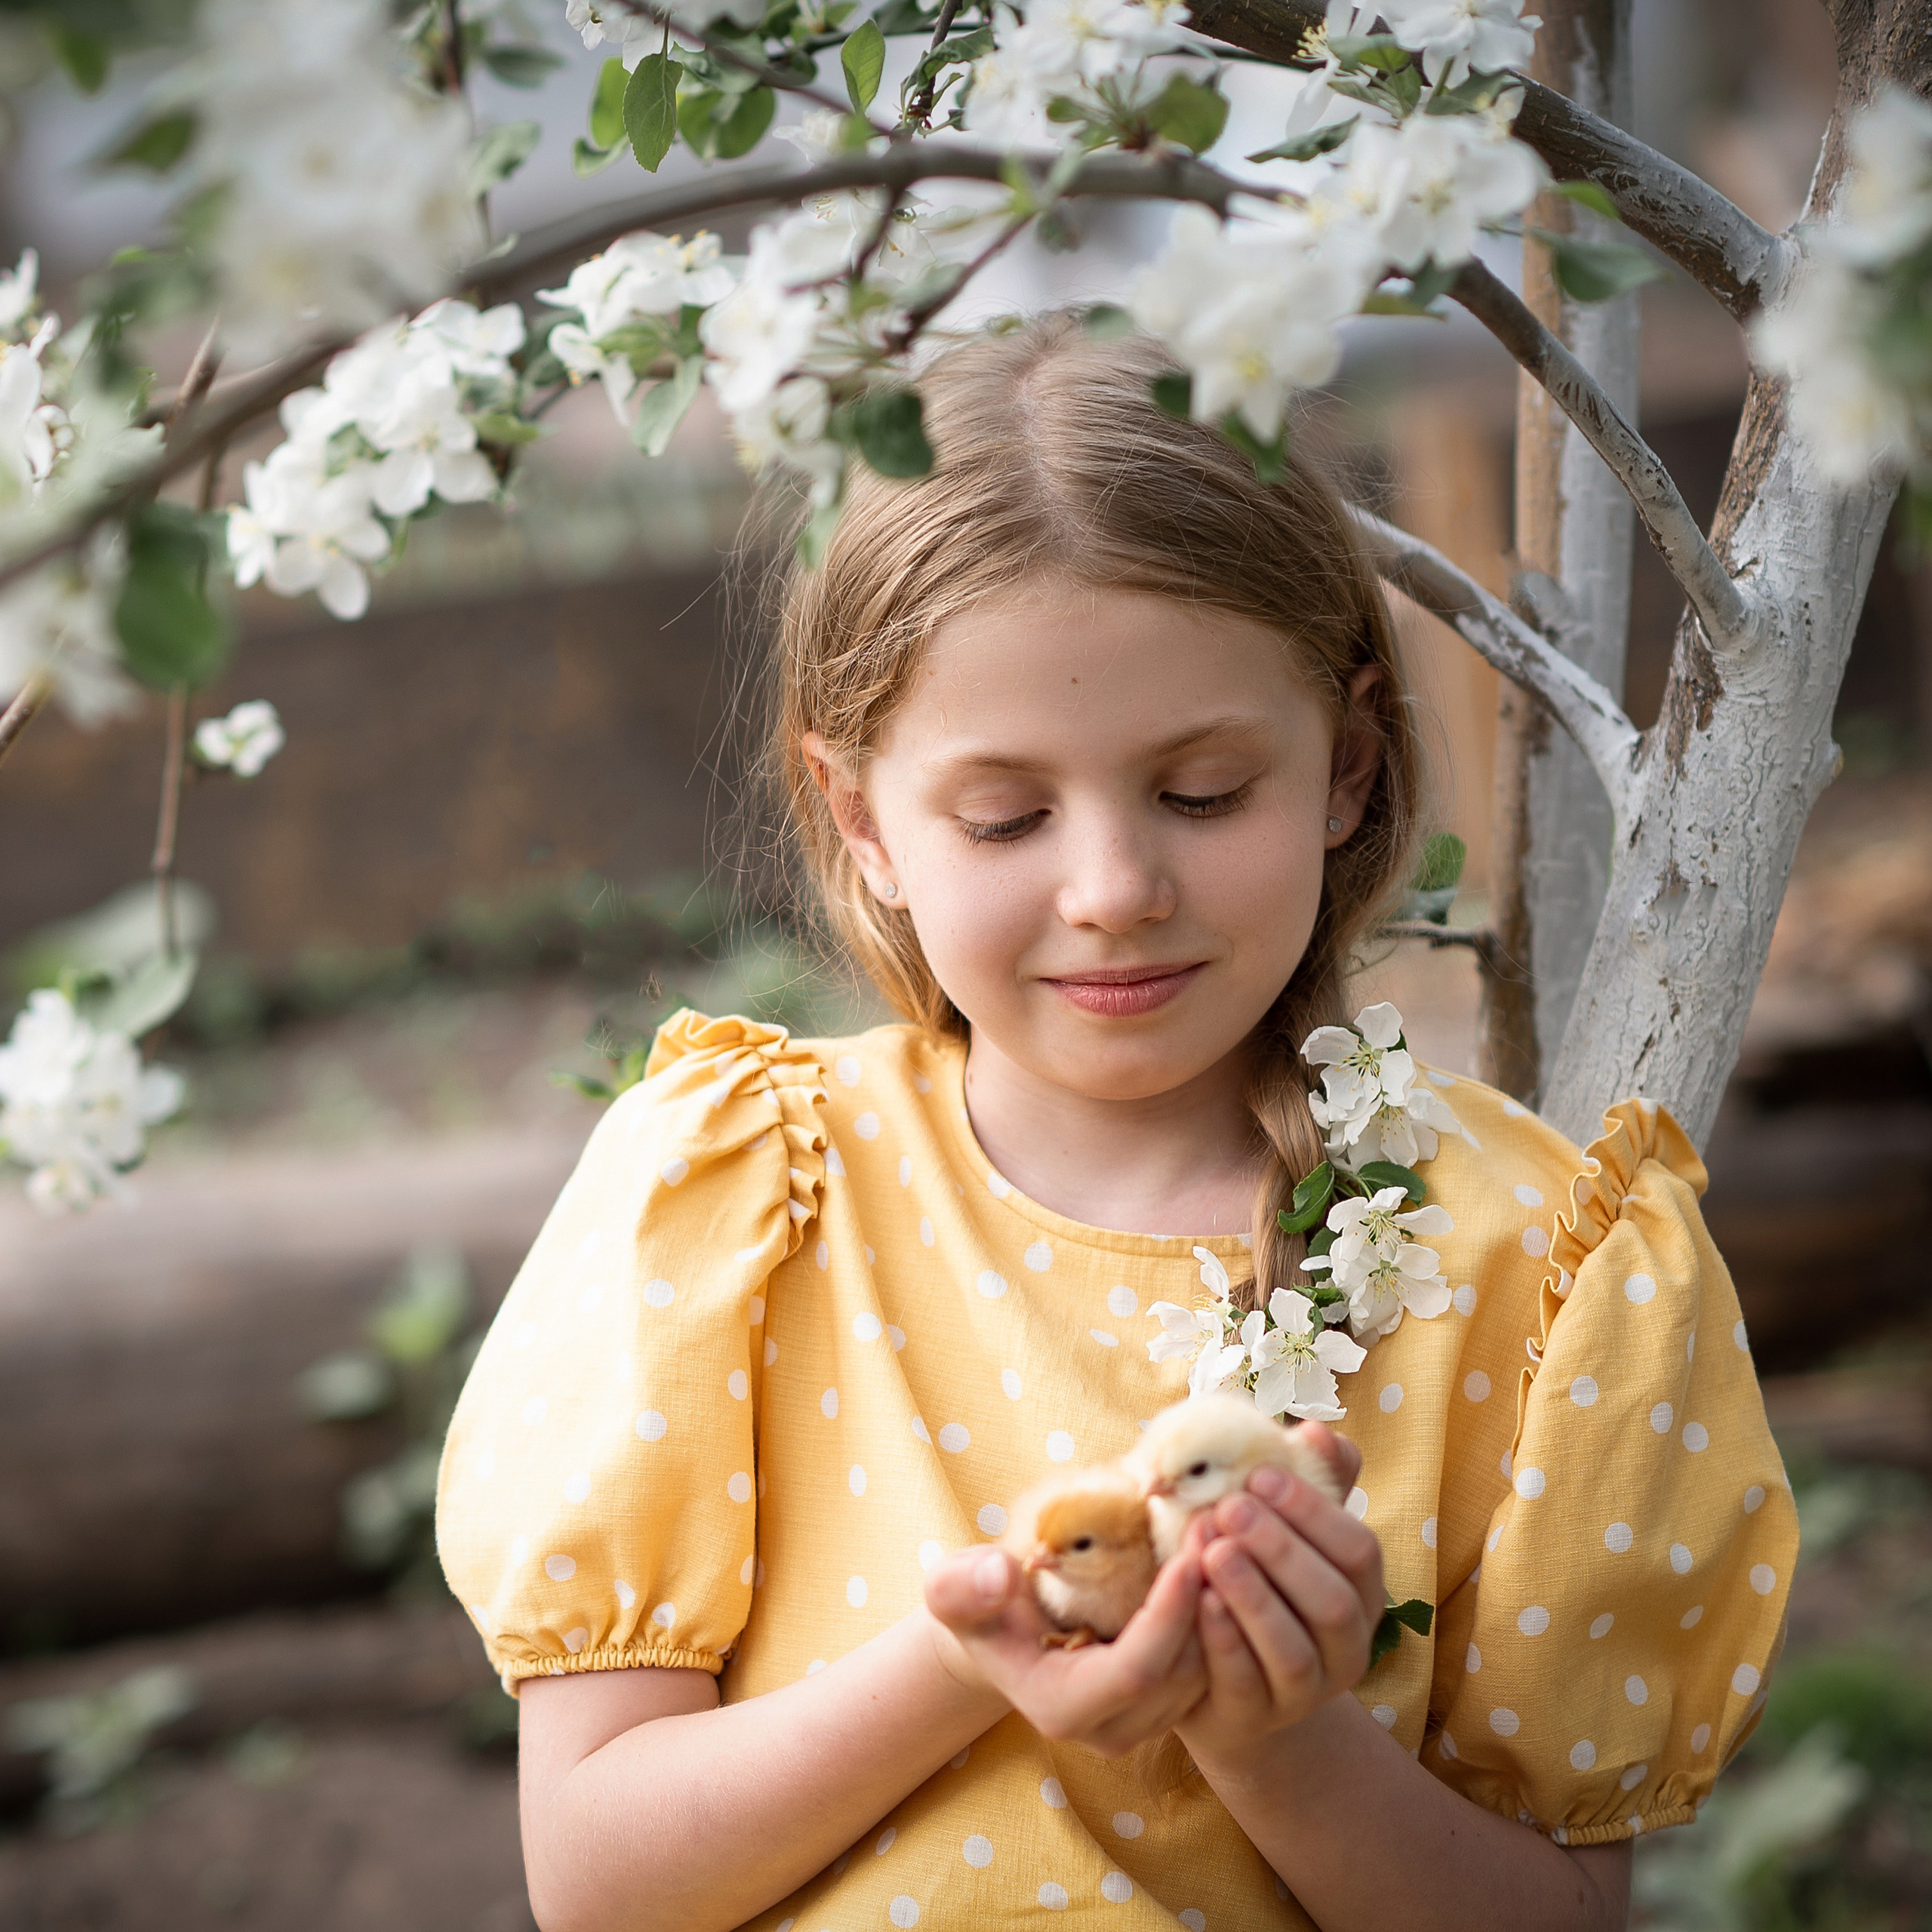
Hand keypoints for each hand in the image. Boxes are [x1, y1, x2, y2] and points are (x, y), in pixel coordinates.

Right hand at [922, 1543, 1208, 1757]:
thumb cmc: (976, 1604)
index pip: (1136, 1672)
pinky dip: (1219, 1616)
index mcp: (1060, 1708)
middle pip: (1182, 1675)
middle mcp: (1107, 1731)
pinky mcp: (1163, 1704)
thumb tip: (1001, 1576)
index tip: (1191, 1553)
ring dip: (1221, 1607)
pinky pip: (1210, 1668)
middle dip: (1205, 1600)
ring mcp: (1141, 1723)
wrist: (996, 1630)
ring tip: (1225, 1535)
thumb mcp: (953, 1589)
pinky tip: (1218, 1561)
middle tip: (1219, 1527)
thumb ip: (965, 1586)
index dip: (1170, 1615)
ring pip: (1206, 1674)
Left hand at [1174, 1423, 1383, 1766]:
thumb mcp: (1281, 1530)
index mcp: (1361, 1595)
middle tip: (1229, 1506)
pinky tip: (1197, 1599)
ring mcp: (1303, 1693)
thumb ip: (1307, 1482)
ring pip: (1292, 1649)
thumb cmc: (1254, 1579)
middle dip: (1281, 1549)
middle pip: (1331, 1601)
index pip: (1359, 1550)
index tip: (1258, 1472)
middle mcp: (1346, 1648)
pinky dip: (1222, 1639)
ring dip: (1252, 1596)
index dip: (1313, 1510)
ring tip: (1212, 1550)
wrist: (1217, 1674)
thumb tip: (1316, 1431)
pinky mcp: (1254, 1717)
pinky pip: (1244, 1683)